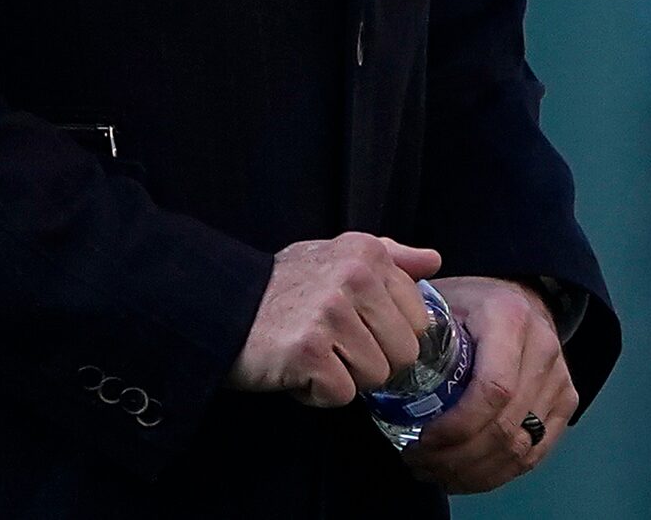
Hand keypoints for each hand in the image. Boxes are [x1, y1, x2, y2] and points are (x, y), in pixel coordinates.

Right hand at [229, 234, 441, 406]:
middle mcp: (355, 279)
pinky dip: (317, 394)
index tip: (358, 330)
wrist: (216, 309)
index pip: (420, 319)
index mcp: (369, 255)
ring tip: (313, 356)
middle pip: (404, 353)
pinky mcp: (308, 351)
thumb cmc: (283, 287)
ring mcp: (332, 315)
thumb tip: (434, 261)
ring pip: (375, 376)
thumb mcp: (338, 256)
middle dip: (372, 361)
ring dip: (343, 378)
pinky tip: (296, 371)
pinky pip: (342, 394)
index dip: (390, 335)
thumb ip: (391, 257)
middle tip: (334, 348)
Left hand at [406, 277, 578, 492]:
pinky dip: (496, 474)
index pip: (493, 390)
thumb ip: (409, 327)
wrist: (518, 295)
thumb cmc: (466, 305)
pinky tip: (463, 473)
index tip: (418, 441)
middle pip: (505, 426)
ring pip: (521, 447)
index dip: (455, 428)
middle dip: (455, 458)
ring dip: (472, 472)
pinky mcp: (567, 399)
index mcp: (509, 318)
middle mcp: (544, 346)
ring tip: (434, 470)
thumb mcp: (436, 301)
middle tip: (417, 462)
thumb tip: (374, 365)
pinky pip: (535, 453)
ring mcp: (560, 376)